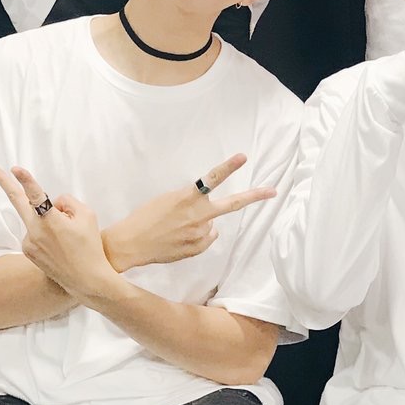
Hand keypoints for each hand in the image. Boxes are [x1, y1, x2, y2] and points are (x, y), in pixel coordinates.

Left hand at [0, 162, 122, 301]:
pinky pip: (34, 229)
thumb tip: (50, 201)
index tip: (15, 169)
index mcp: (51, 222)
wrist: (86, 280)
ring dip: (46, 215)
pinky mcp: (27, 250)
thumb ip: (67, 201)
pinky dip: (45, 228)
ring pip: (33, 215)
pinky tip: (58, 242)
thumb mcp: (87, 215)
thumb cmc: (90, 246)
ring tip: (67, 234)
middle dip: (1, 179)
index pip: (37, 196)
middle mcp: (35, 231)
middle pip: (16, 199)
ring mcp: (28, 242)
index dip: (26, 180)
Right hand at [105, 153, 277, 269]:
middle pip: (232, 204)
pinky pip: (206, 238)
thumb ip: (192, 204)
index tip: (243, 157)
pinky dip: (197, 236)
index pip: (212, 178)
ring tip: (177, 227)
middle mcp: (199, 215)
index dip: (228, 166)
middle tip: (272, 191)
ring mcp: (200, 233)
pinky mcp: (198, 248)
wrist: (132, 243)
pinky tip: (179, 238)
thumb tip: (210, 218)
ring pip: (211, 224)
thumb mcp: (167, 200)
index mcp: (188, 198)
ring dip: (200, 223)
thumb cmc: (145, 217)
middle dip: (254, 196)